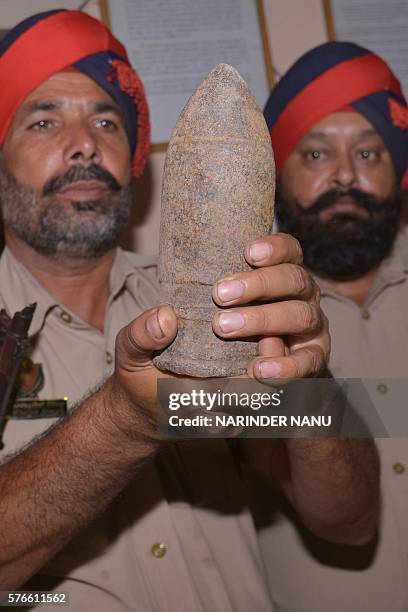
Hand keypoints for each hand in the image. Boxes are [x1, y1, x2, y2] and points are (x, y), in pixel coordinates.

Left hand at [111, 232, 329, 438]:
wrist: (186, 411)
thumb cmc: (168, 368)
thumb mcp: (140, 352)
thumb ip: (142, 335)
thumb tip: (163, 318)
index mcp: (261, 283)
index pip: (283, 253)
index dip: (274, 247)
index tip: (247, 252)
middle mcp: (290, 301)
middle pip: (294, 280)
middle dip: (261, 284)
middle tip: (221, 295)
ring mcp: (302, 333)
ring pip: (302, 315)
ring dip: (268, 319)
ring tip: (228, 328)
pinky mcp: (305, 366)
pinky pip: (307, 363)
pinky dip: (287, 365)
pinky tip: (260, 371)